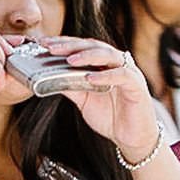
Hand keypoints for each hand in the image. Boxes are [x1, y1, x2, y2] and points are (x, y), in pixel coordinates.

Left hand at [25, 36, 159, 157]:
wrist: (131, 137)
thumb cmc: (110, 116)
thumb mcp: (84, 100)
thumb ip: (71, 87)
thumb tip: (47, 78)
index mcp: (102, 64)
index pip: (82, 47)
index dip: (63, 43)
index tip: (43, 43)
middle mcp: (115, 63)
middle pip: (93, 46)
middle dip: (71, 45)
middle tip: (51, 47)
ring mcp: (127, 72)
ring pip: (108, 55)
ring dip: (88, 56)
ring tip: (70, 60)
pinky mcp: (136, 85)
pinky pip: (122, 75)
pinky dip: (106, 76)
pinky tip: (90, 78)